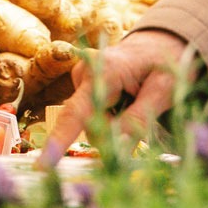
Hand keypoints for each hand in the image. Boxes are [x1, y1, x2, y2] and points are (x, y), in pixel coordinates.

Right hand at [38, 30, 196, 165]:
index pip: (77, 112)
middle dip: (114, 131)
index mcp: (105, 69)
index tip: (41, 166)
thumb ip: (139, 119)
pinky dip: (110, 116)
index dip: (59, 141)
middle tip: (145, 112)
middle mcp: (85, 71)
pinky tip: (126, 99)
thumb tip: (116, 148)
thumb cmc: (165, 62)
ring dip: (115, 123)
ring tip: (137, 100)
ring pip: (92, 122)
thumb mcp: (163, 90)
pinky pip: (92, 115)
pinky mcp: (81, 84)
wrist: (158, 42)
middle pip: (89, 123)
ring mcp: (80, 77)